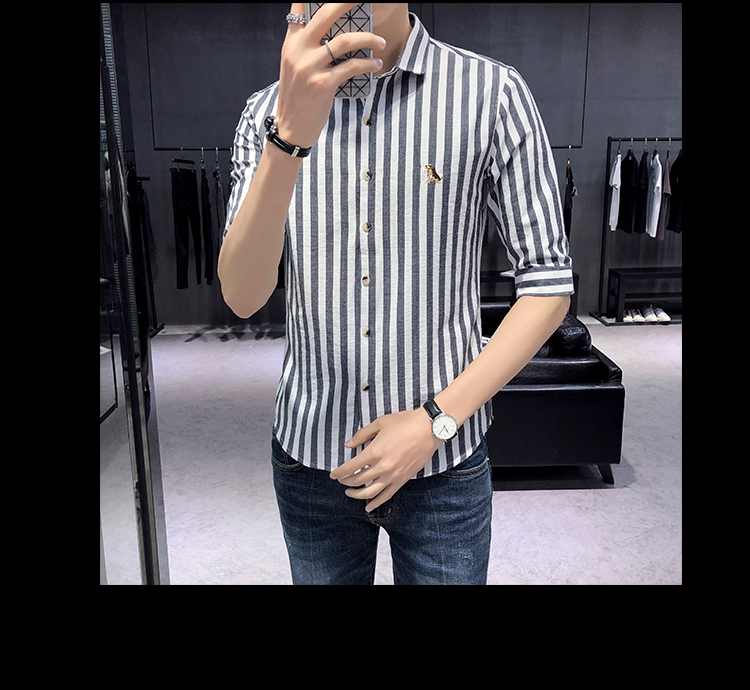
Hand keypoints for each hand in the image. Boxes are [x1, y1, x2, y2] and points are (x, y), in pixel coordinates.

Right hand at [277, 3, 384, 147]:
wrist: (291, 128)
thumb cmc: (297, 98)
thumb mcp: (295, 66)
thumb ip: (307, 47)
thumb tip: (331, 33)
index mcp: (291, 42)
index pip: (299, 7)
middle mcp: (298, 50)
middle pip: (326, 14)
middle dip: (348, 3)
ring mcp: (310, 67)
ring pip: (344, 41)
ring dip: (368, 38)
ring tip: (381, 42)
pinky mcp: (323, 85)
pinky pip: (351, 67)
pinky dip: (367, 64)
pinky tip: (375, 64)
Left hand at [329, 409, 442, 511]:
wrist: (428, 429)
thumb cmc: (405, 423)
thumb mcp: (379, 423)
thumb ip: (362, 435)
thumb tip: (348, 444)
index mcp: (374, 452)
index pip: (350, 467)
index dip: (339, 472)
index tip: (333, 474)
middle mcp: (382, 467)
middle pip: (358, 480)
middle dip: (346, 481)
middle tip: (341, 480)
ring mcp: (393, 475)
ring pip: (370, 492)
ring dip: (357, 495)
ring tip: (350, 492)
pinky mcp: (402, 479)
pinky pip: (386, 495)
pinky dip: (376, 503)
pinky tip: (369, 506)